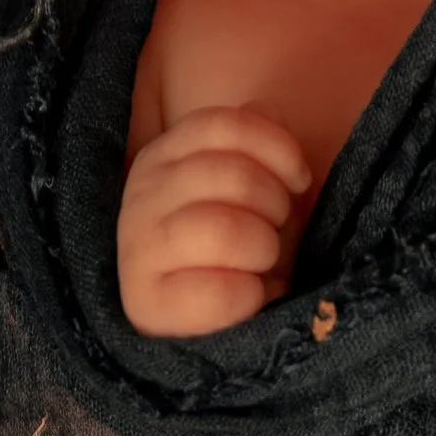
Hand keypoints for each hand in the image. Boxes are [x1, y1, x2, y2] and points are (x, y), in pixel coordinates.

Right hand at [116, 104, 307, 337]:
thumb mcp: (256, 190)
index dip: (278, 149)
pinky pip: (216, 291)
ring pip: (221, 228)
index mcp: (165, 157)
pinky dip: (249, 294)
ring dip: (261, 248)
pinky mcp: (145, 304)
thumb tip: (265, 111)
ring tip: (261, 264)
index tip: (298, 181)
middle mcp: (142, 195)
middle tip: (275, 232)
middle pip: (230, 175)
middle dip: (274, 207)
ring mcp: (137, 249)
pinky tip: (249, 296)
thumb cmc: (240, 249)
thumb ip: (258, 147)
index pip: (225, 126)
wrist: (208, 325)